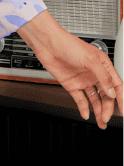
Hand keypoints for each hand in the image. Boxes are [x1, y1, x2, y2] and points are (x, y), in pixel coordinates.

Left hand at [18, 9, 121, 127]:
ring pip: (94, 99)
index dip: (121, 99)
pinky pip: (80, 99)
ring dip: (98, 110)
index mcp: (103, 66)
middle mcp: (94, 74)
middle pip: (106, 95)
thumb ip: (103, 77)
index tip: (123, 112)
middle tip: (107, 118)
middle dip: (108, 108)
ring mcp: (83, 80)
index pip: (116, 85)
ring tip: (100, 121)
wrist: (48, 44)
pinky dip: (83, 107)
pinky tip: (86, 114)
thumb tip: (112, 92)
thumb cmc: (69, 45)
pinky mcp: (72, 84)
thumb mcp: (91, 60)